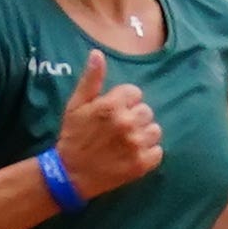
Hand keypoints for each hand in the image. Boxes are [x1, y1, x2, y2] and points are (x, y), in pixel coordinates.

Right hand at [53, 51, 163, 200]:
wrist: (69, 174)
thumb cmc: (73, 136)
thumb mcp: (76, 105)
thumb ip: (91, 79)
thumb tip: (98, 53)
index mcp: (111, 105)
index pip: (135, 93)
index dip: (124, 102)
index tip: (112, 113)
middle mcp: (126, 123)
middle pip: (146, 111)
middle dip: (134, 117)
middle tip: (118, 129)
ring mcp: (135, 144)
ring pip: (154, 130)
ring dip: (143, 135)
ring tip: (126, 142)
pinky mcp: (141, 164)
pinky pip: (158, 151)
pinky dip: (148, 153)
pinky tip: (132, 155)